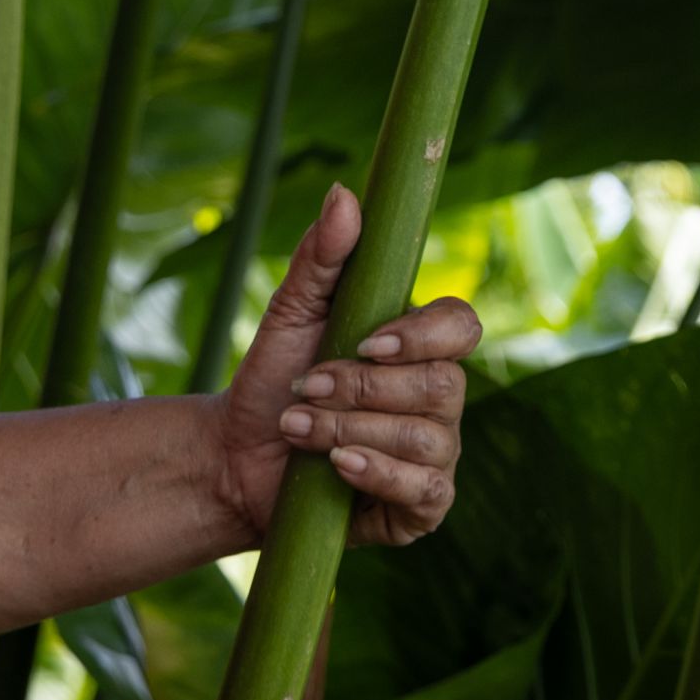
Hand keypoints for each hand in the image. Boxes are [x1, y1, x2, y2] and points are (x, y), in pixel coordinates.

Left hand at [211, 184, 478, 547]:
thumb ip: (321, 256)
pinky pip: (426, 490)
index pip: (462, 327)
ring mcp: (437, 454)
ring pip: (428, 438)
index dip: (424, 336)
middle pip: (441, 387)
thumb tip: (345, 193)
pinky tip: (337, 465)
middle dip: (362, 390)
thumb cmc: (273, 376)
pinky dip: (377, 473)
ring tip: (299, 429)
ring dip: (352, 429)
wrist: (238, 454)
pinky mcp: (422, 506)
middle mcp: (440, 398)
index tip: (367, 342)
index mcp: (420, 346)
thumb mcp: (291, 311)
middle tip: (306, 389)